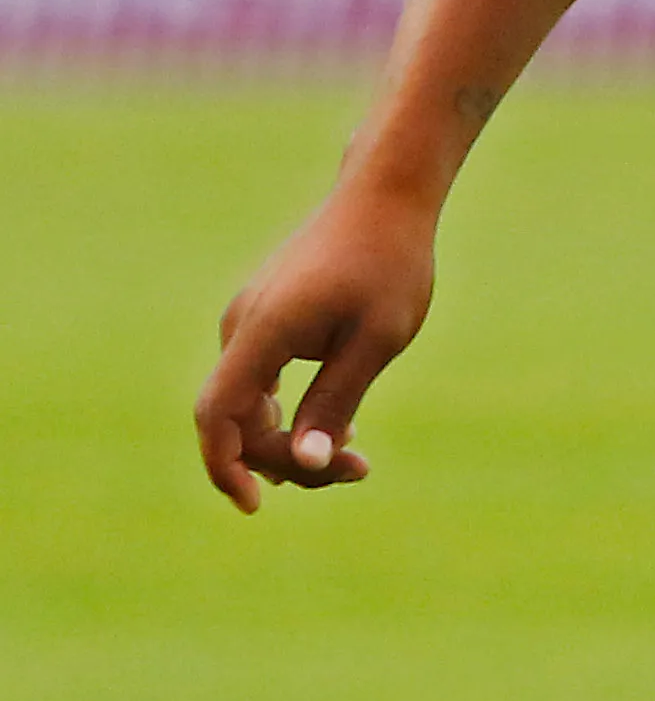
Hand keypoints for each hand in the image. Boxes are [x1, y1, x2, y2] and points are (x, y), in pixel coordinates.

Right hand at [196, 183, 438, 511]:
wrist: (387, 196)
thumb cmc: (391, 263)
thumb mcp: (377, 339)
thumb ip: (335, 400)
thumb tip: (305, 464)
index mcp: (263, 330)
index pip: (217, 414)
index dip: (226, 466)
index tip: (257, 504)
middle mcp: (242, 326)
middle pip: (236, 418)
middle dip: (286, 457)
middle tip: (358, 470)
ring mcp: (250, 319)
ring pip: (249, 402)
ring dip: (290, 437)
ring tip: (354, 455)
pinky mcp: (266, 317)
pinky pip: (261, 380)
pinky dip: (289, 410)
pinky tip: (338, 424)